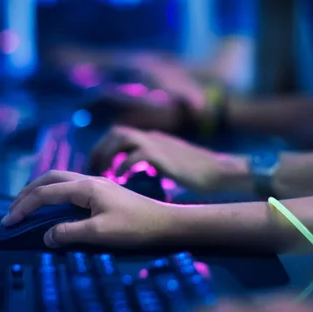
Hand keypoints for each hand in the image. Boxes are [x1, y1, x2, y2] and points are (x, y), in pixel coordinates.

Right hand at [2, 171, 176, 247]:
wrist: (165, 221)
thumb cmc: (135, 226)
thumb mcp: (100, 233)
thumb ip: (70, 233)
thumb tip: (47, 236)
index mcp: (85, 187)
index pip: (46, 193)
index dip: (24, 206)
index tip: (9, 222)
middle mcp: (89, 180)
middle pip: (50, 178)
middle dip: (27, 193)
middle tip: (12, 210)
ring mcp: (97, 184)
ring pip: (60, 180)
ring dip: (40, 191)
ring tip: (27, 206)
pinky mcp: (103, 191)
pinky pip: (70, 186)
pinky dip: (54, 193)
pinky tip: (54, 206)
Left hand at [90, 126, 250, 193]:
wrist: (218, 171)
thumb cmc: (197, 172)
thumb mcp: (169, 163)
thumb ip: (152, 164)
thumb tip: (135, 174)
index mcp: (152, 137)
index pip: (119, 135)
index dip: (104, 148)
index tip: (97, 166)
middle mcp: (151, 136)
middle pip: (116, 132)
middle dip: (101, 149)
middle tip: (94, 170)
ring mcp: (156, 143)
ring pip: (122, 137)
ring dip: (109, 154)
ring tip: (105, 174)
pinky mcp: (161, 155)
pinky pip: (135, 155)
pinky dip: (124, 166)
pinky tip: (121, 179)